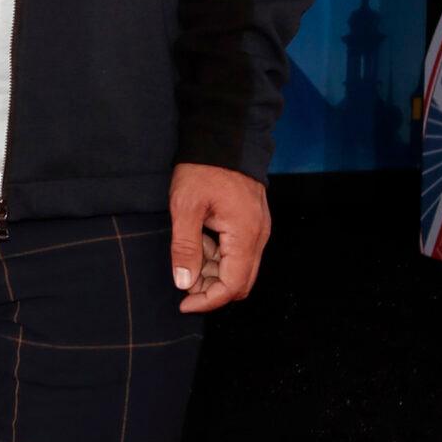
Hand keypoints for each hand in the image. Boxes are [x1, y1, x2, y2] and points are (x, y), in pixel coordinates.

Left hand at [168, 162, 270, 313]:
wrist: (224, 138)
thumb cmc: (203, 169)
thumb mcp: (185, 207)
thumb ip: (185, 248)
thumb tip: (185, 283)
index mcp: (245, 235)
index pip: (232, 286)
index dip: (208, 301)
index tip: (183, 303)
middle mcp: (258, 237)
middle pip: (240, 282)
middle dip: (211, 290)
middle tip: (183, 282)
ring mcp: (258, 231)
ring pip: (239, 269)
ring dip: (213, 272)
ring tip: (189, 252)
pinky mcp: (253, 225)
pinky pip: (239, 253)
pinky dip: (218, 257)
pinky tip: (200, 241)